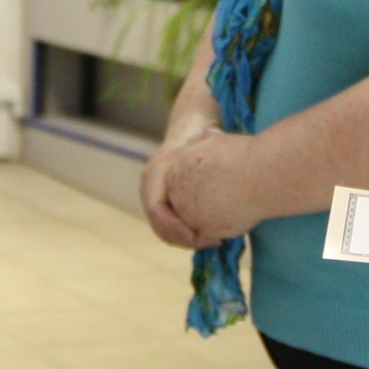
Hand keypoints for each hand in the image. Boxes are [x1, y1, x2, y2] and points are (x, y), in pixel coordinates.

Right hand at [141, 121, 218, 247]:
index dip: (174, 227)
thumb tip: (219, 141)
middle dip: (184, 239)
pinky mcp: (165, 203)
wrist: (189, 127)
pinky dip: (188, 235)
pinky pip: (171, 227)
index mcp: (155, 174)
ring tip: (215, 240)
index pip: (156, 209)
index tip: (198, 235)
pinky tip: (211, 234)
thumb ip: (210, 142)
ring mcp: (155, 196)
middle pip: (159, 225)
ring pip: (164, 230)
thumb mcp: (204, 138)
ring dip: (187, 241)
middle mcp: (150, 187)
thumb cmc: (198, 133)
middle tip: (213, 242)